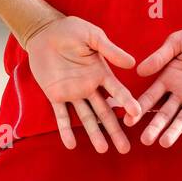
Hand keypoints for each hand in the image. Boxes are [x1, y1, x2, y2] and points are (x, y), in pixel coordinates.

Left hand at [25, 16, 141, 152]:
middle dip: (115, 130)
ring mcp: (73, 92)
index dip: (127, 103)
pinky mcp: (56, 95)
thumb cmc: (70, 30)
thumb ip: (110, 50)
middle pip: (105, 112)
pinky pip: (61, 115)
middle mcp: (90, 86)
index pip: (117, 92)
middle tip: (125, 148)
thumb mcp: (93, 36)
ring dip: (95, 133)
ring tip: (103, 150)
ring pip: (87, 117)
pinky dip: (65, 130)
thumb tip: (132, 63)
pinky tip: (70, 145)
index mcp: (101, 72)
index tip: (137, 114)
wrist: (44, 31)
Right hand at [128, 26, 181, 146]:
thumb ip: (161, 56)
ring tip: (165, 142)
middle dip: (155, 127)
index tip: (128, 120)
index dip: (139, 108)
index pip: (150, 97)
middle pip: (164, 113)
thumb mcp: (178, 42)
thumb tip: (139, 70)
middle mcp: (179, 93)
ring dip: (174, 131)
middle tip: (145, 140)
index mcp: (168, 78)